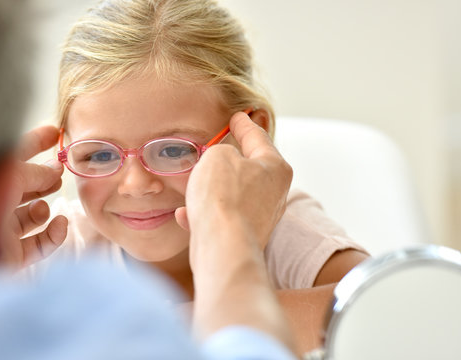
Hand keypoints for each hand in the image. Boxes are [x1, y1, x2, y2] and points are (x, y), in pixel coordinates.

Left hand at [2, 126, 67, 267]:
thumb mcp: (10, 176)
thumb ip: (36, 172)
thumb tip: (56, 170)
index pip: (14, 157)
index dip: (35, 143)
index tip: (55, 132)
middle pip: (24, 187)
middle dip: (45, 178)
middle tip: (62, 169)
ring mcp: (2, 232)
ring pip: (31, 217)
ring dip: (45, 207)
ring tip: (48, 200)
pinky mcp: (12, 257)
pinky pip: (40, 245)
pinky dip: (55, 234)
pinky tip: (60, 223)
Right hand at [176, 111, 292, 247]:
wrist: (222, 246)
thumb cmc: (223, 197)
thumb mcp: (217, 156)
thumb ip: (221, 152)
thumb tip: (221, 164)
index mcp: (275, 167)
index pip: (258, 137)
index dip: (244, 124)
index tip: (237, 117)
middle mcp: (274, 192)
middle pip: (251, 168)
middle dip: (232, 158)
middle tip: (218, 148)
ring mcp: (261, 217)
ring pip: (234, 194)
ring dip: (214, 189)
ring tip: (197, 184)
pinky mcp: (244, 236)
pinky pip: (222, 218)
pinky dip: (204, 213)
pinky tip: (185, 214)